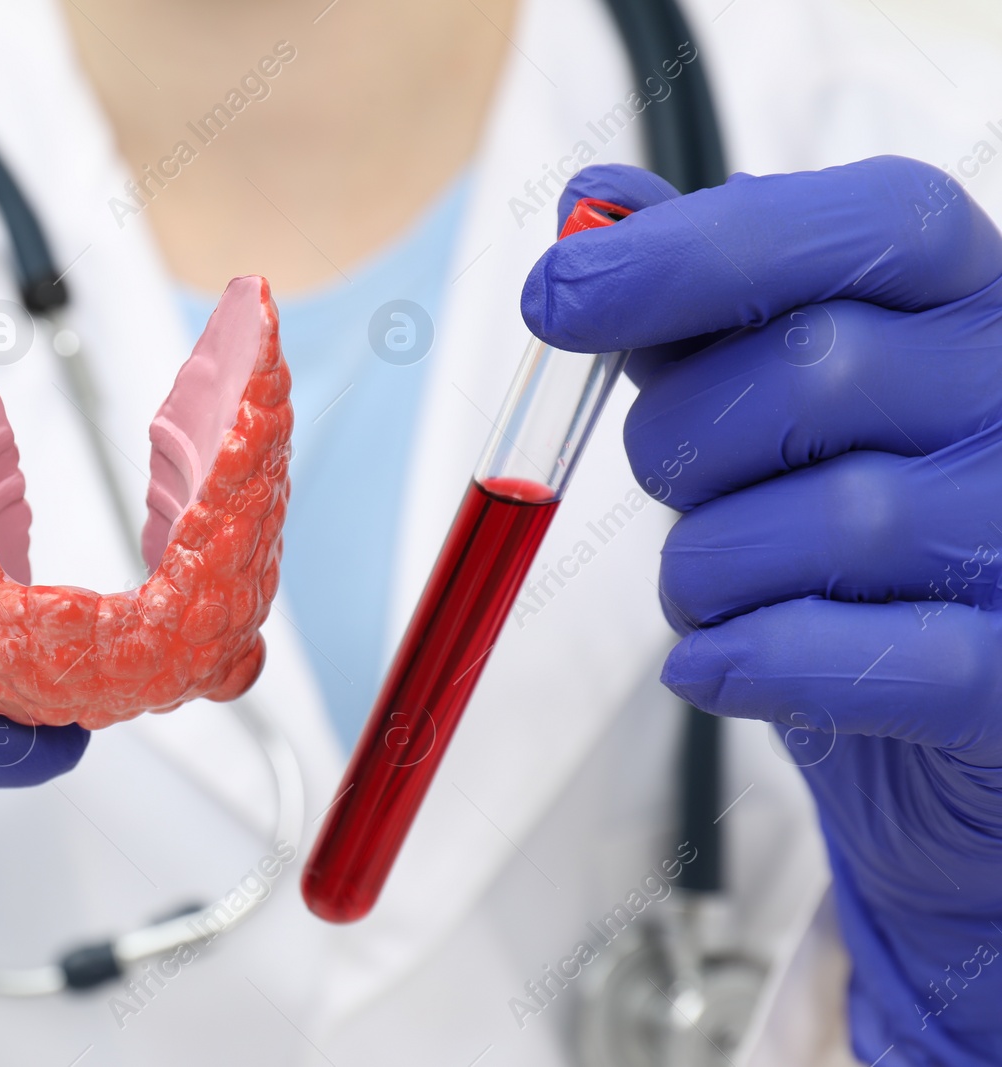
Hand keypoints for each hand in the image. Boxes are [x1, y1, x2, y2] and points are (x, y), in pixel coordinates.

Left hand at [525, 156, 1001, 1063]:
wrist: (939, 714)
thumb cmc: (838, 527)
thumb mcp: (764, 396)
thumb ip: (690, 300)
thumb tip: (592, 202)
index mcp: (967, 301)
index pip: (867, 223)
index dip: (698, 249)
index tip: (556, 292)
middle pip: (818, 370)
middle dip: (680, 439)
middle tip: (672, 484)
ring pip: (829, 520)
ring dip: (706, 568)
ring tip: (711, 588)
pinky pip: (861, 658)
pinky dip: (753, 661)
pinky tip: (712, 664)